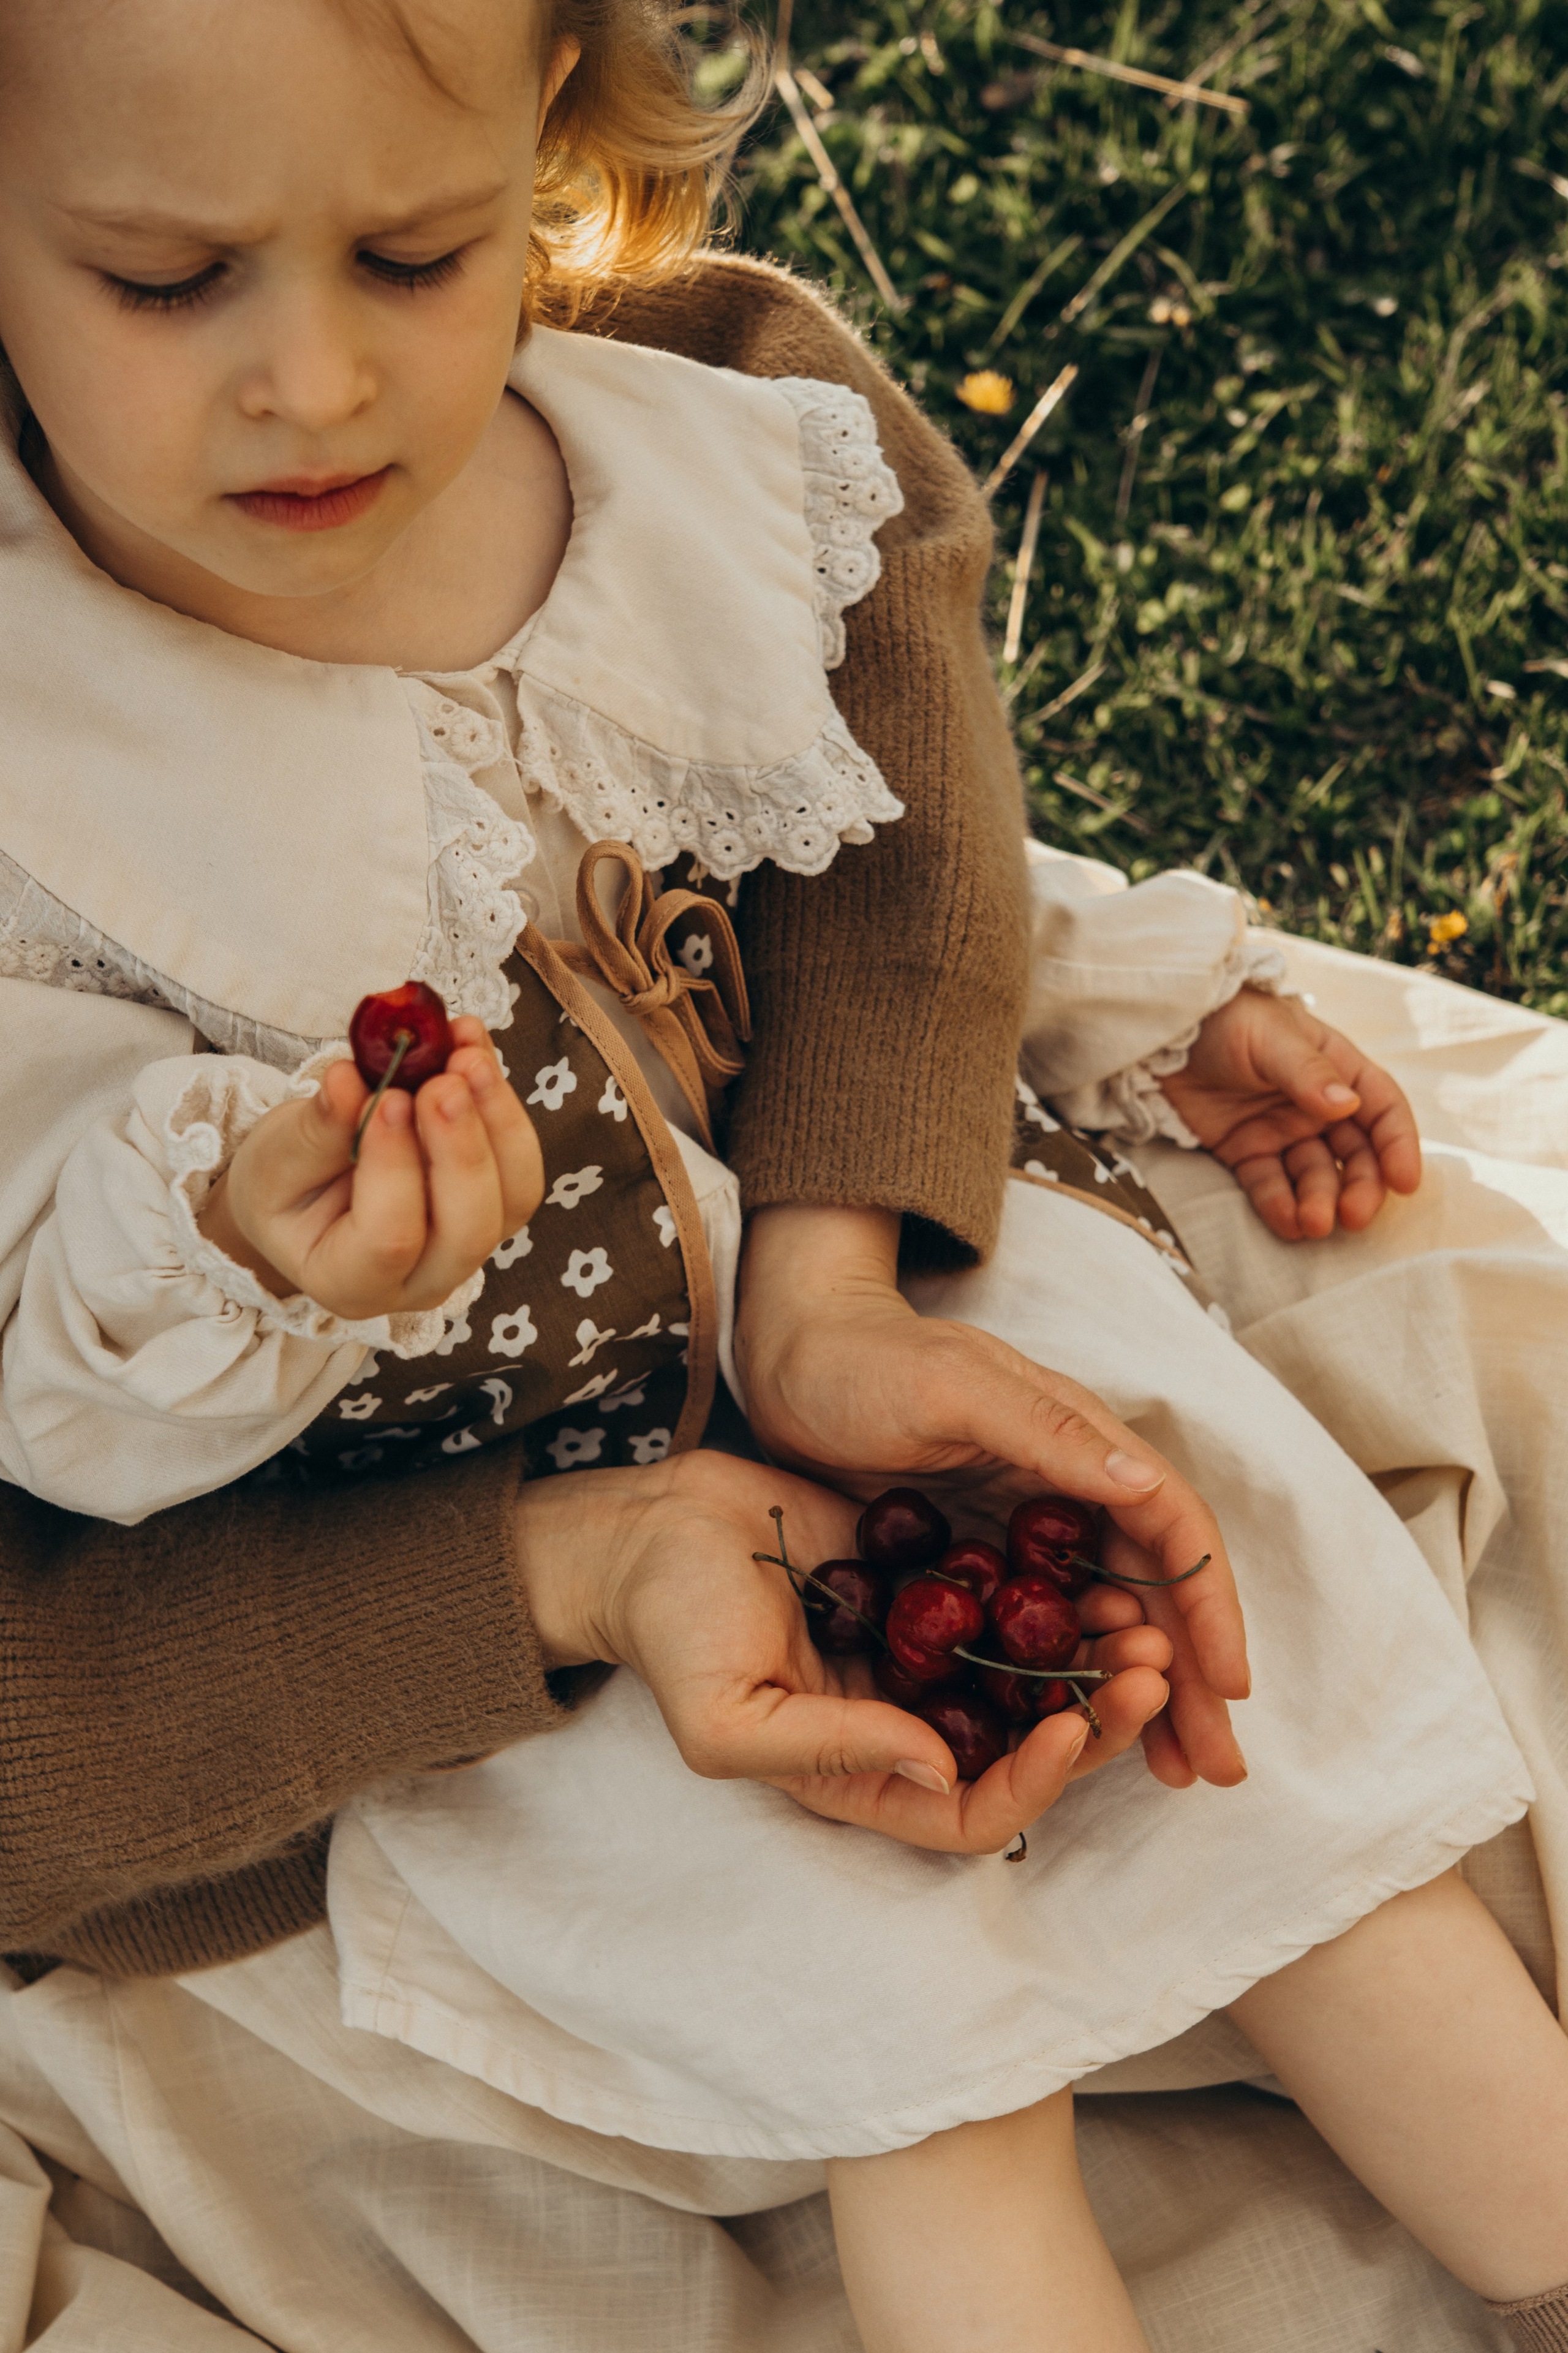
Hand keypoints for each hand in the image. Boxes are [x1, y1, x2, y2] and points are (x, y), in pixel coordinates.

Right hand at [198, 1018, 543, 1318]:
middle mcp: (421, 1281)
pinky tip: (473, 1049)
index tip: (386, 1097)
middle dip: (463, 1146)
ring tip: (466, 1054)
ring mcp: (466, 1249)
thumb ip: (316, 1131)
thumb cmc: (284, 1186)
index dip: (395, 1167)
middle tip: (444, 1078)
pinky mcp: (494, 1206)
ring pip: (513, 1196)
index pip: (389, 1240)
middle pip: (469, 1230)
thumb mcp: (277, 1161)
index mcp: (350, 1283)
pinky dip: (503, 1103)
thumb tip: (350, 1081)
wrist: (308, 1191)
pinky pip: (520, 1164)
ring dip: (498, 1119)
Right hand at [516, 1448, 1176, 1852]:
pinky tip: (1094, 1567)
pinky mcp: (927, 1585)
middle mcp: (905, 1726)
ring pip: (1032, 1677)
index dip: (1034, 1781)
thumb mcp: (730, 1718)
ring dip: (1092, 1657)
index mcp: (863, 1778)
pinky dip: (1056, 1595)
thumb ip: (833, 1748)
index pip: (973, 1811)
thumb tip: (939, 1765)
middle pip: (1027, 1748)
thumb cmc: (672, 1633)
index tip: (1072, 1726)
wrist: (649, 1532)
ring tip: (1140, 1619)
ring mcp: (921, 1655)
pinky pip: (1009, 1603)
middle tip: (1146, 1668)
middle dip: (1096, 1717)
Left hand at [735, 1206, 1249, 1791]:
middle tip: (1215, 1768)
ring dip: (1140, 1691)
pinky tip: (1074, 1734)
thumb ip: (1046, 1432)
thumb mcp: (950, 1387)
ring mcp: (1026, 1528)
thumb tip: (1145, 1484)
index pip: (1172, 1530)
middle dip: (1190, 1676)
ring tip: (1169, 1770)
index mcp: (1080, 1442)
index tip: (1228, 1689)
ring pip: (1105, 1620)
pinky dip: (1068, 1683)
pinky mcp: (981, 1560)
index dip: (1207, 1608)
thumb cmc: (863, 1360)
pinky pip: (1041, 1631)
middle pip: (1153, 1590)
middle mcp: (1070, 1489)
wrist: (789, 1356)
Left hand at [1158, 987, 1420, 1239]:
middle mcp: (1315, 1105)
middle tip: (1354, 1217)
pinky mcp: (1243, 1152)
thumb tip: (1348, 1104)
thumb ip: (1307, 1072)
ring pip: (1313, 1176)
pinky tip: (1288, 1225)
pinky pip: (1268, 1186)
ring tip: (1313, 1225)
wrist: (1161, 1029)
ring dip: (1319, 1203)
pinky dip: (1279, 1207)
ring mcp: (1280, 1131)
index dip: (1397, 1145)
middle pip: (1354, 1154)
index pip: (1381, 1109)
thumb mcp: (1270, 1037)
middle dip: (1360, 1187)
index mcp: (1336, 1068)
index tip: (1405, 1182)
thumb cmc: (1225, 1017)